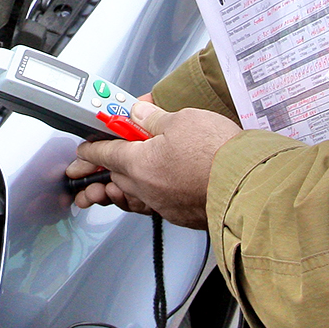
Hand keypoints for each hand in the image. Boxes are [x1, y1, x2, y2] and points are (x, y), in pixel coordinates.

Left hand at [64, 98, 243, 228]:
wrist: (246, 184)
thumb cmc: (216, 153)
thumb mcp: (181, 120)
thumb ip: (153, 118)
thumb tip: (138, 112)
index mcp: (139, 162)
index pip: (104, 153)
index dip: (91, 149)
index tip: (82, 149)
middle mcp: (147, 187)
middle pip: (116, 176)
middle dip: (105, 169)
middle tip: (96, 166)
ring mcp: (164, 204)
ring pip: (135, 194)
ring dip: (125, 186)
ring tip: (119, 183)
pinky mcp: (182, 215)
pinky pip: (156, 204)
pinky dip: (151, 195)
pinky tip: (156, 190)